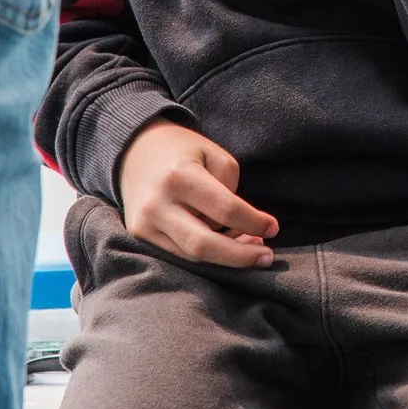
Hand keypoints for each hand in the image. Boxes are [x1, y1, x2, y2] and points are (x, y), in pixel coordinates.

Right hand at [115, 119, 278, 267]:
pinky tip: (226, 246)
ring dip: (226, 257)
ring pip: (192, 255)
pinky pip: (179, 253)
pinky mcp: (140, 234)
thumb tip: (240, 228)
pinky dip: (207, 255)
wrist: (134, 150)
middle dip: (241, 256)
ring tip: (251, 249)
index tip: (274, 228)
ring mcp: (145, 223)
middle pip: (204, 245)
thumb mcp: (213, 154)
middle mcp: (158, 204)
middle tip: (267, 257)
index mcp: (180, 176)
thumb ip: (230, 188)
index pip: (225, 209)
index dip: (254, 222)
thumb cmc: (182, 150)